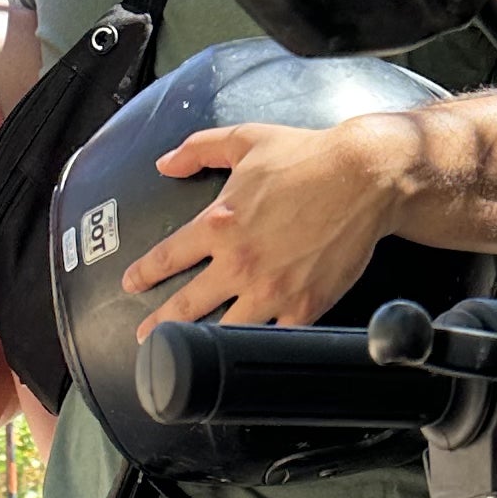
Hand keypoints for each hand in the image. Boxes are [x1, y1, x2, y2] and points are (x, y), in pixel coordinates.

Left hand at [125, 114, 411, 334]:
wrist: (364, 178)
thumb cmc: (309, 156)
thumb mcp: (246, 139)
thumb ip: (199, 149)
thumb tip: (165, 163)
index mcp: (219, 224)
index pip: (168, 256)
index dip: (145, 273)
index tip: (132, 284)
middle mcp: (239, 262)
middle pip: (186, 305)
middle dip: (159, 324)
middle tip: (145, 336)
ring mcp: (271, 290)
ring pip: (224, 331)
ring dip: (201, 344)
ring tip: (187, 358)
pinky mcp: (303, 306)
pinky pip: (273, 339)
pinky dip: (256, 349)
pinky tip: (243, 358)